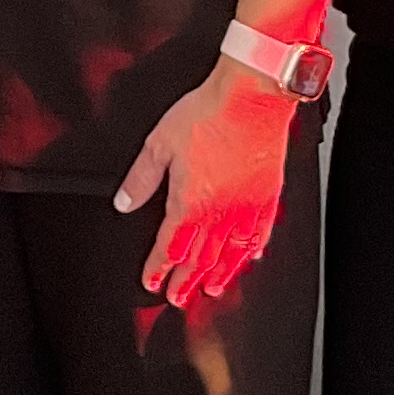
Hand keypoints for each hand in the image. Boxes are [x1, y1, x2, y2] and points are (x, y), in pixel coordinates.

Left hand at [112, 66, 297, 310]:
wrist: (251, 97)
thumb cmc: (209, 113)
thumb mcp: (159, 143)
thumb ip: (141, 178)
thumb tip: (124, 202)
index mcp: (190, 203)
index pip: (170, 246)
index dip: (159, 268)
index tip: (152, 281)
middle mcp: (220, 213)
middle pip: (200, 258)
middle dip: (186, 281)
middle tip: (179, 297)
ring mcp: (247, 207)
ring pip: (231, 254)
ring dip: (220, 275)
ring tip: (212, 289)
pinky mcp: (268, 197)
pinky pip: (261, 234)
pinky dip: (253, 251)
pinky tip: (250, 257)